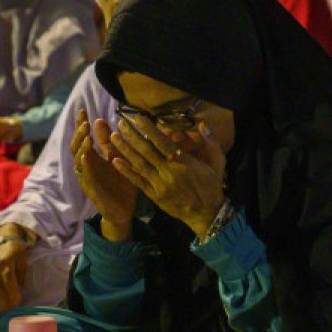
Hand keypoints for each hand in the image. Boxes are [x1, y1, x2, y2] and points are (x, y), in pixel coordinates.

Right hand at [0, 223, 29, 312]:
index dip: (12, 294)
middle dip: (4, 302)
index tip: (18, 304)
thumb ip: (22, 273)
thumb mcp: (23, 259)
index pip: (8, 282)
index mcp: (6, 264)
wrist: (2, 236)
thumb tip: (22, 287)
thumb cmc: (16, 248)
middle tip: (10, 312)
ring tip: (2, 311)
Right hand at [70, 108, 137, 239]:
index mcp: (92, 158)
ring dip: (81, 148)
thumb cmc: (122, 183)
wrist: (125, 210)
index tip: (83, 110)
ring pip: (78, 161)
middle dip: (79, 134)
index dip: (80, 124)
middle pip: (76, 146)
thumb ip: (109, 142)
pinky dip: (84, 167)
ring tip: (87, 137)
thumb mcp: (118, 158)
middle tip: (85, 122)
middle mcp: (86, 167)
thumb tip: (99, 119)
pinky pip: (85, 177)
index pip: (82, 137)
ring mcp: (87, 179)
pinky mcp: (92, 191)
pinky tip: (85, 157)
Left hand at [110, 115, 225, 240]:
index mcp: (183, 162)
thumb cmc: (211, 186)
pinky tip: (115, 161)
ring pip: (140, 164)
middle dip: (132, 135)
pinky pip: (138, 182)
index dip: (149, 129)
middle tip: (121, 122)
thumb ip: (211, 141)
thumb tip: (202, 124)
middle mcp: (169, 172)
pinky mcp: (155, 195)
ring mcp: (160, 184)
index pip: (162, 142)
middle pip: (147, 150)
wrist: (207, 213)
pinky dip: (126, 171)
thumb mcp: (218, 162)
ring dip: (125, 150)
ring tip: (114, 137)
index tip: (138, 117)